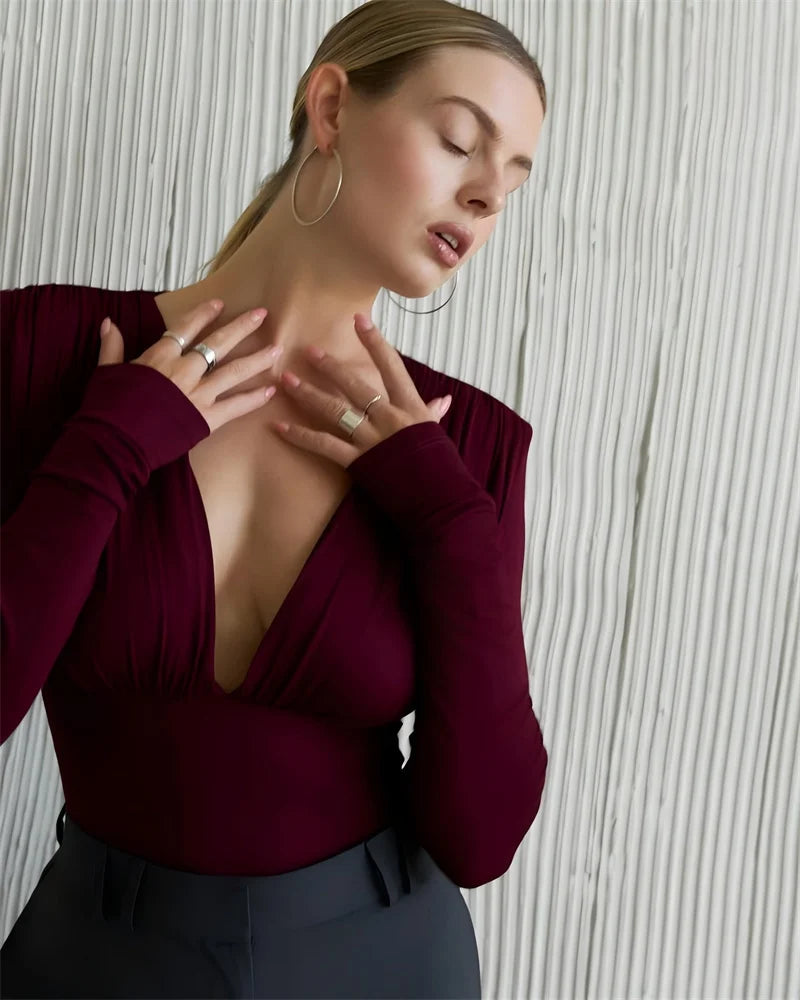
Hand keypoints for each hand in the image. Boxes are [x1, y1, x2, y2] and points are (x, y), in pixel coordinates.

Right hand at [97, 299, 281, 433]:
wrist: (114, 443)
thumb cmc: (106, 409)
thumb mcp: (106, 373)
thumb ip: (112, 347)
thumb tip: (108, 323)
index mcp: (159, 357)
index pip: (186, 328)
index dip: (204, 314)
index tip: (220, 304)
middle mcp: (184, 370)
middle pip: (218, 343)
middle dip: (242, 327)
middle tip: (262, 314)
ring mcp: (198, 394)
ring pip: (234, 371)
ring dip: (257, 359)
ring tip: (277, 349)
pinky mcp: (206, 419)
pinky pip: (236, 406)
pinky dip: (254, 399)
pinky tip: (271, 391)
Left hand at [270, 313, 452, 468]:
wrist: (440, 498)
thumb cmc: (441, 467)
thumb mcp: (436, 434)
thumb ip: (434, 414)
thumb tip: (444, 400)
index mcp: (410, 406)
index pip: (391, 366)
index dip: (374, 341)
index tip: (359, 319)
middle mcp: (389, 417)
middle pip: (355, 384)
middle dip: (329, 366)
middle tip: (308, 351)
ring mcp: (372, 439)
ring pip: (334, 409)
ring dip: (308, 394)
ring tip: (287, 380)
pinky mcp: (358, 461)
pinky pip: (324, 445)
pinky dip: (300, 436)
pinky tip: (280, 427)